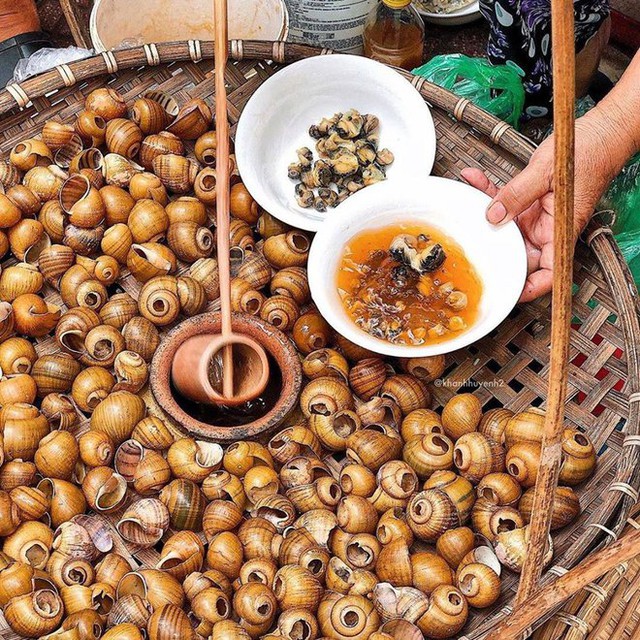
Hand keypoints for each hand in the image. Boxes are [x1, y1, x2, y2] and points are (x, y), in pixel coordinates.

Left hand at [461, 118, 621, 301]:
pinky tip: (474, 179)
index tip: (508, 293)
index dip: (529, 288)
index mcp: (561, 230)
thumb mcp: (546, 171)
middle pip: (518, 254)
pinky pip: (504, 204)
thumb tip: (492, 216)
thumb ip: (517, 194)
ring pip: (504, 228)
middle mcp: (548, 228)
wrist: (601, 131)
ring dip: (484, 215)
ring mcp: (536, 217)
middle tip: (469, 245)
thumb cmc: (589, 151)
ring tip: (467, 201)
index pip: (549, 273)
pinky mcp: (528, 203)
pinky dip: (488, 193)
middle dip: (492, 249)